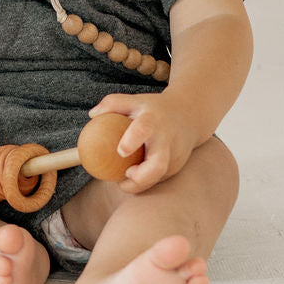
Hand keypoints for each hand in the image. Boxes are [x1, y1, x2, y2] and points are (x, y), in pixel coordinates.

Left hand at [88, 92, 206, 192]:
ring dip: (139, 184)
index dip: (132, 140)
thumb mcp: (135, 100)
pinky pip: (157, 180)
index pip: (143, 129)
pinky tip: (135, 176)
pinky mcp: (175, 169)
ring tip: (125, 180)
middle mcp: (166, 141)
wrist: (190, 115)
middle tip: (124, 177)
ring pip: (157, 178)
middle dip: (140, 178)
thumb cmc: (154, 109)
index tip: (121, 151)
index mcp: (153, 121)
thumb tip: (92, 115)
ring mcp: (174, 157)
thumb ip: (112, 104)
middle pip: (158, 166)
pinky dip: (144, 182)